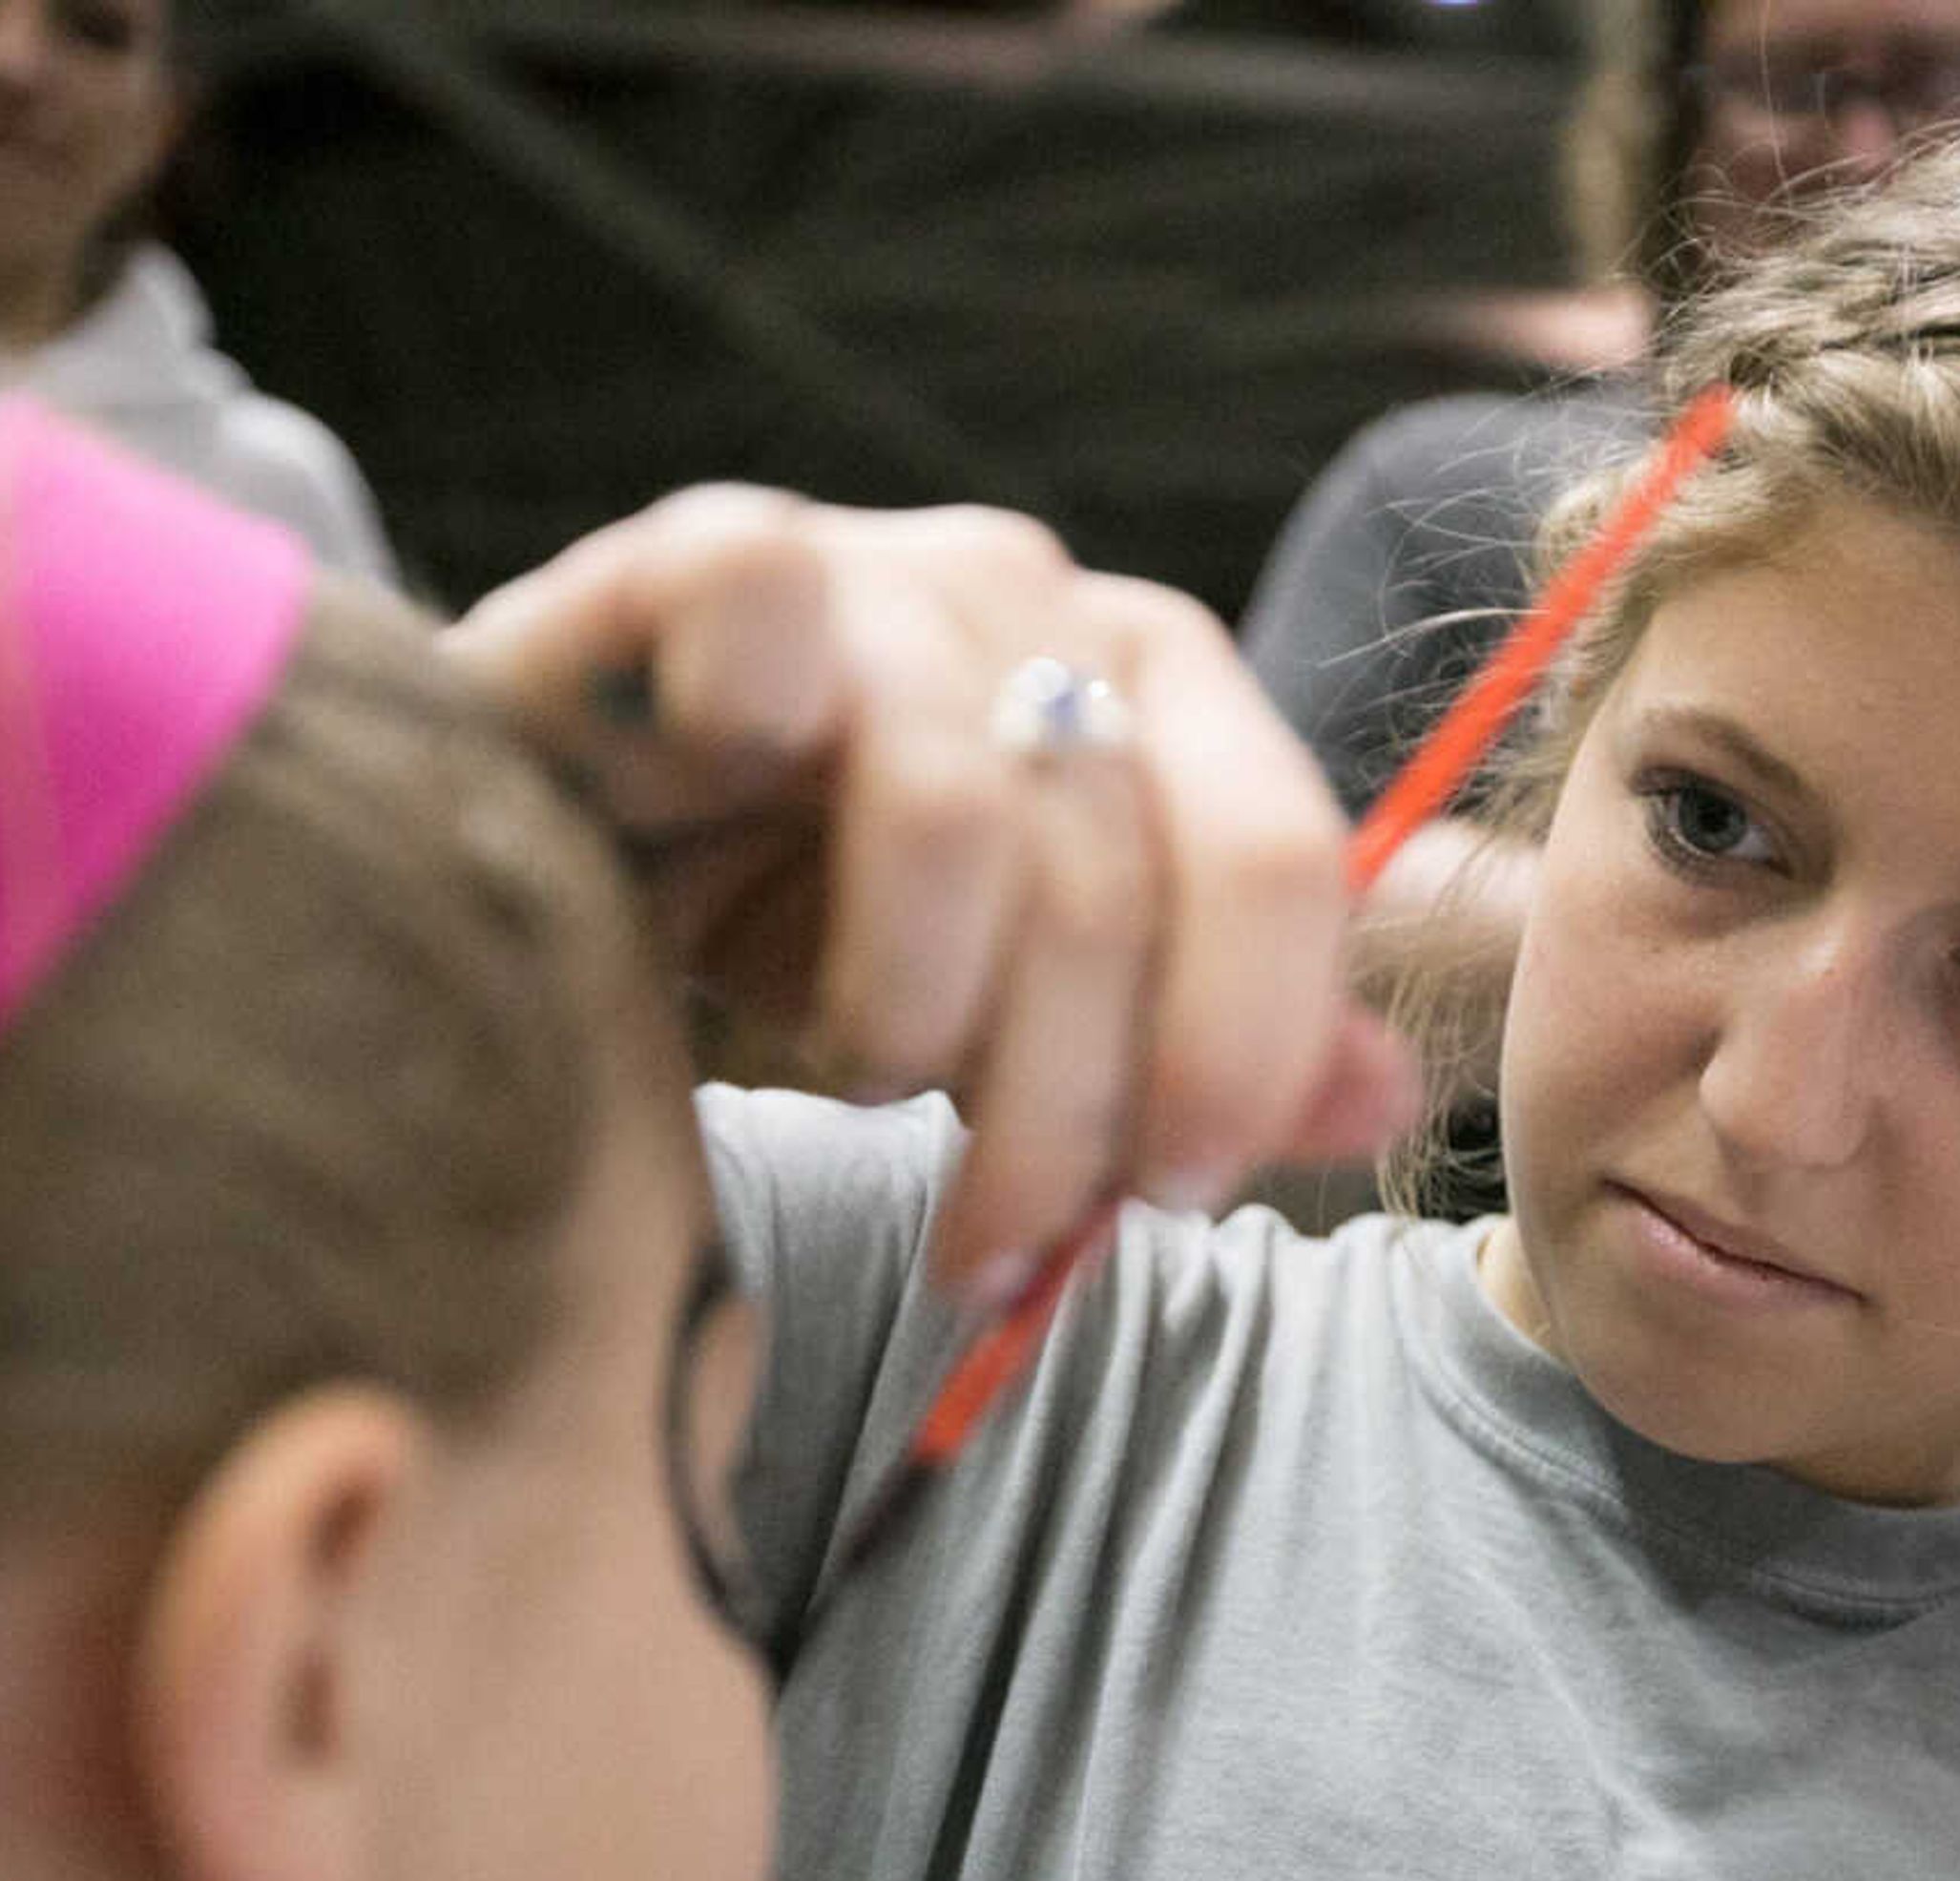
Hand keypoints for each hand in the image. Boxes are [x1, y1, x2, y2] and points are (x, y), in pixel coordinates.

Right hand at [447, 490, 1420, 1291]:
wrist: (571, 844)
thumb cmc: (812, 927)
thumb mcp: (1025, 1019)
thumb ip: (1206, 1054)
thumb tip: (1388, 1102)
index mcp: (1159, 694)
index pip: (1273, 860)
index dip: (1237, 1050)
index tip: (1165, 1201)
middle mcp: (1037, 604)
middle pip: (1116, 877)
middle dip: (1058, 1110)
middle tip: (988, 1249)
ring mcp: (875, 571)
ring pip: (955, 806)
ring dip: (902, 1003)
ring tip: (857, 1078)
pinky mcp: (703, 551)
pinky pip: (761, 603)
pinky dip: (740, 725)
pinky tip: (706, 860)